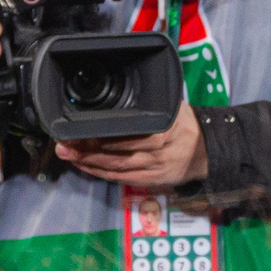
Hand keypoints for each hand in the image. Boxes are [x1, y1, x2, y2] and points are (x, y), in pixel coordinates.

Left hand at [55, 101, 206, 189]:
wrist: (206, 152)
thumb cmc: (186, 125)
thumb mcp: (173, 107)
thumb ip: (149, 104)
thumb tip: (121, 89)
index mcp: (162, 129)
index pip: (125, 133)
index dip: (100, 134)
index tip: (79, 129)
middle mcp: (157, 151)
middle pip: (114, 152)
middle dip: (86, 149)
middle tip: (64, 144)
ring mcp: (152, 168)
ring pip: (114, 167)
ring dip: (88, 162)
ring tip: (68, 154)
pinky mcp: (149, 180)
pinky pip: (120, 178)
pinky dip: (100, 173)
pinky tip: (85, 166)